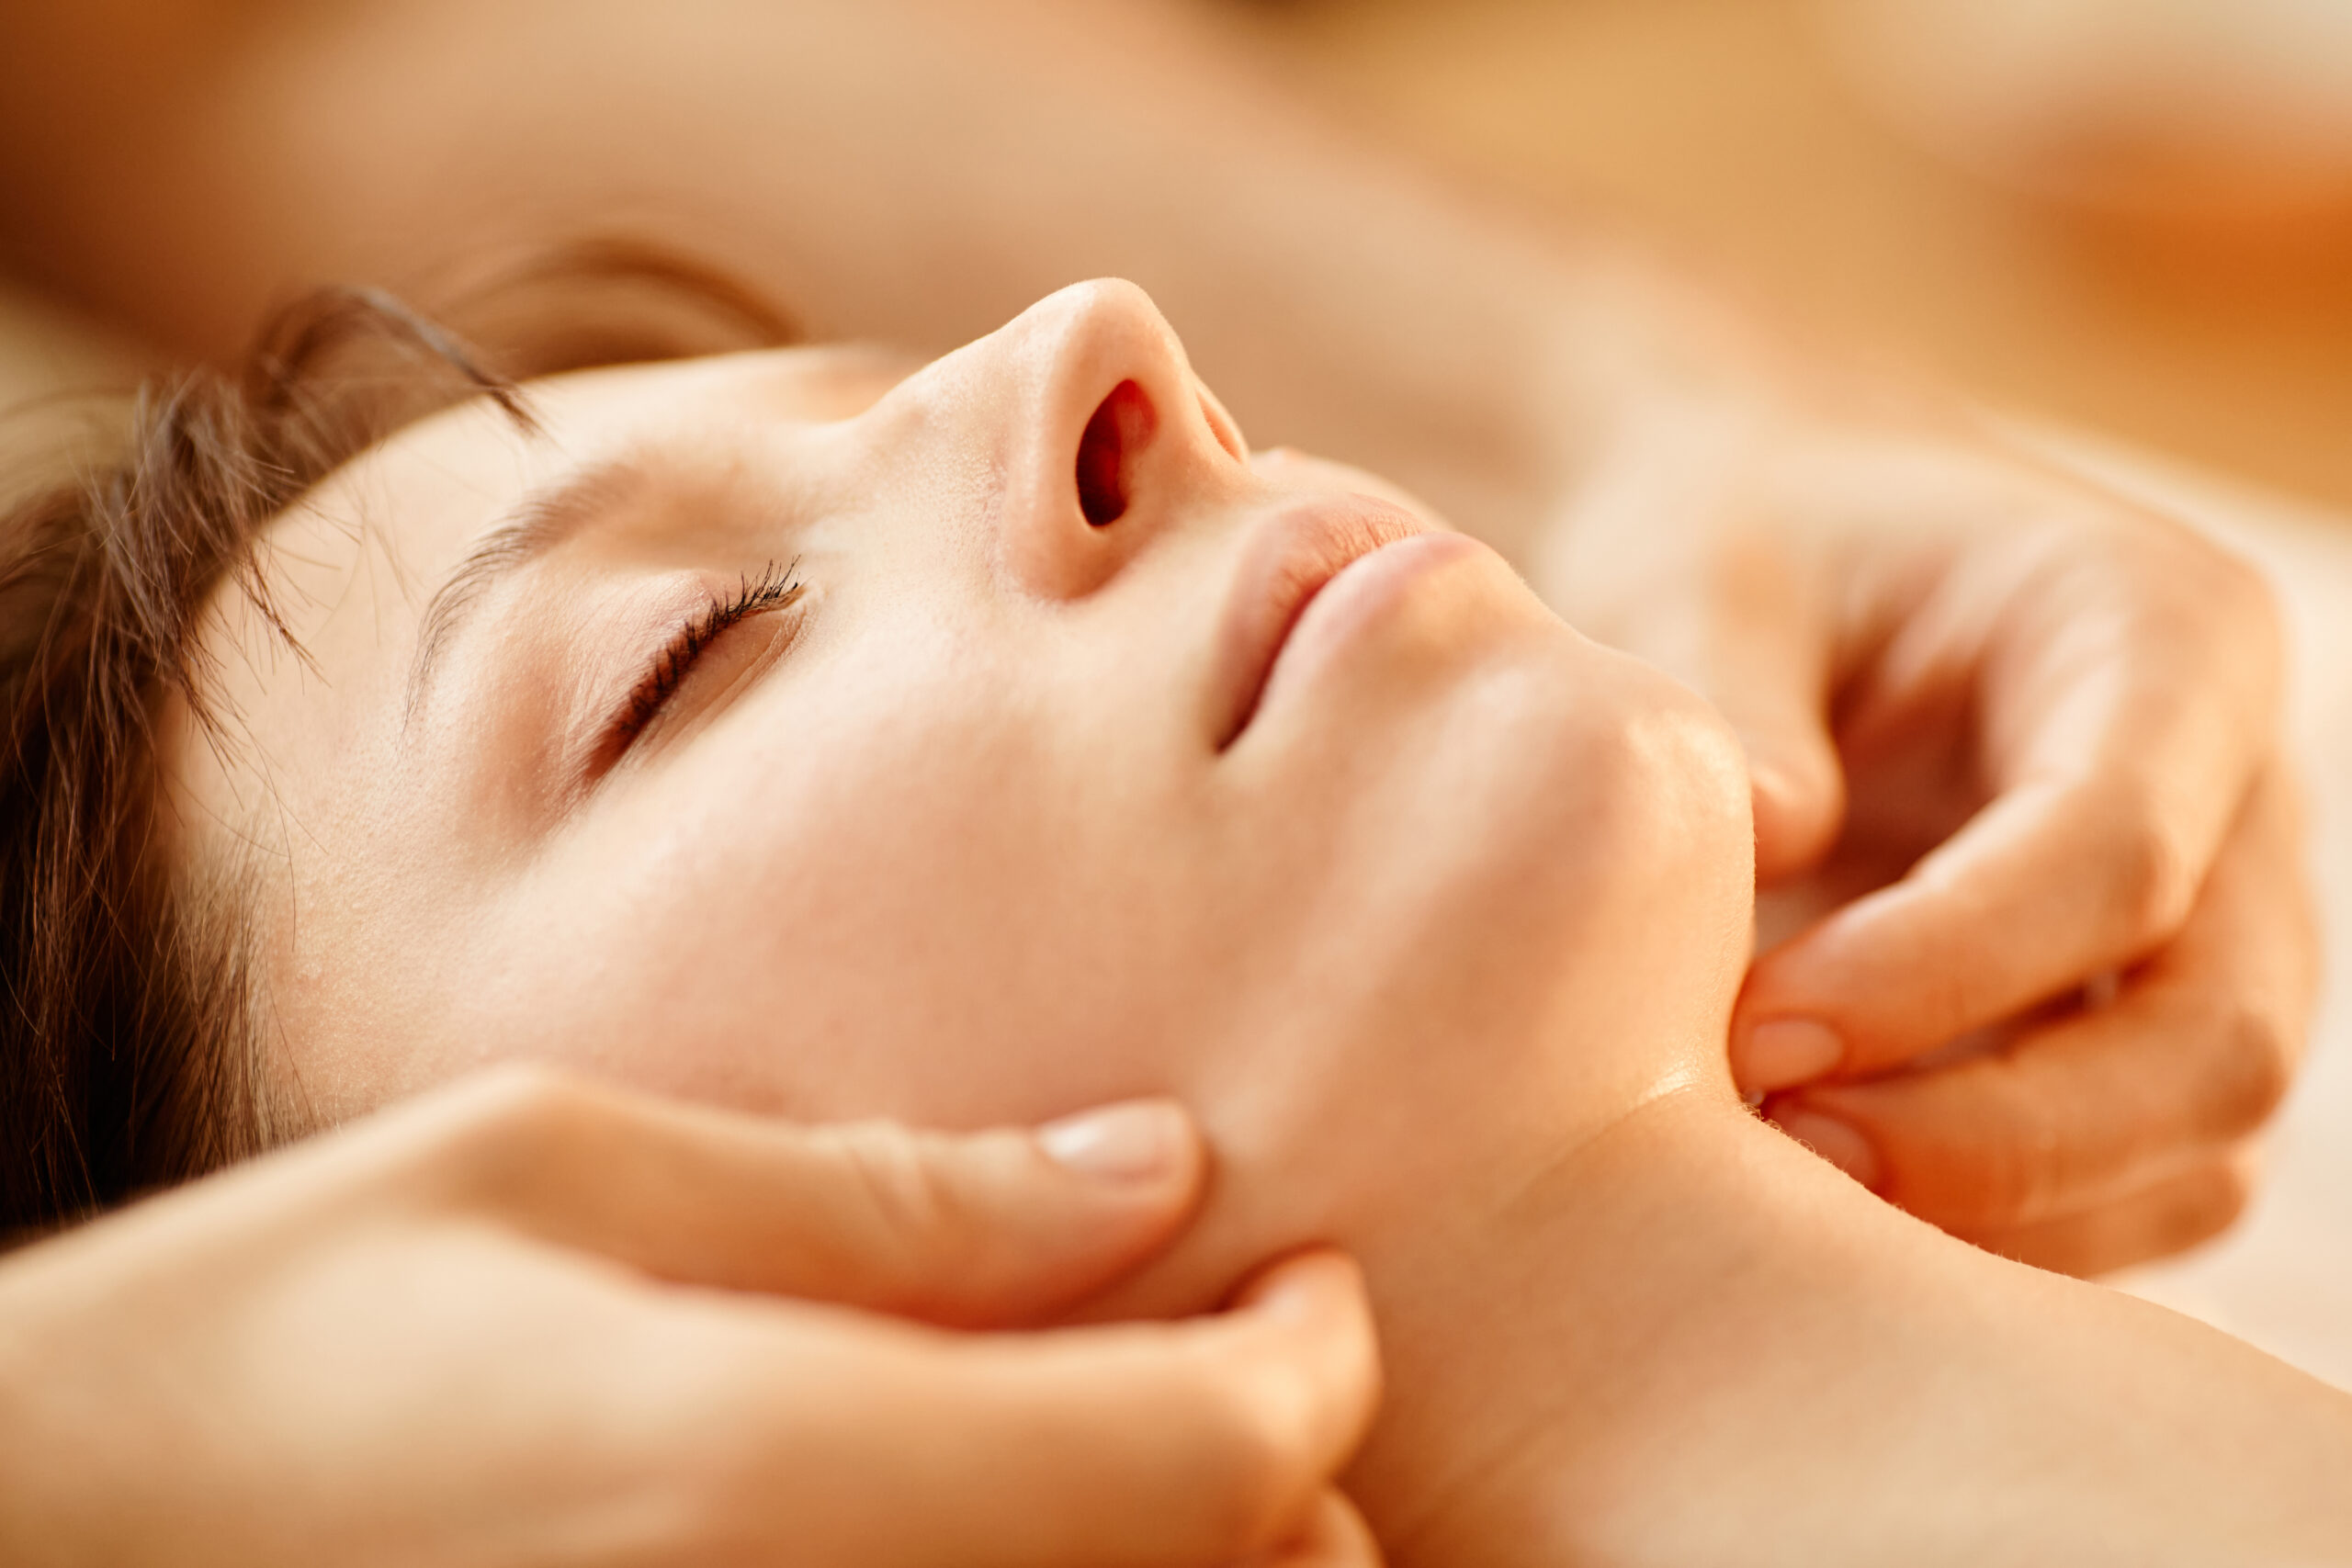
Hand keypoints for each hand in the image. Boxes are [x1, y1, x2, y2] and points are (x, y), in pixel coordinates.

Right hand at [0, 1067, 1381, 1566]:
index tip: (1306, 1272)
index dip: (1313, 1357)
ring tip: (1108, 1437)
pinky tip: (977, 1517)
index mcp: (783, 1477)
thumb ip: (880, 1195)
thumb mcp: (550, 1177)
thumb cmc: (241, 1348)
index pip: (1216, 1458)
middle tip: (1212, 1352)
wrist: (20, 1556)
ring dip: (1186, 1560)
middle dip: (1275, 1481)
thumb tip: (1152, 1168)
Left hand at [1540, 382, 2316, 1274]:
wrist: (1776, 559)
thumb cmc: (1747, 541)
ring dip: (2003, 1209)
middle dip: (2003, 1136)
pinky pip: (2131, 1183)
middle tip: (1778, 1148)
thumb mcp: (1707, 567)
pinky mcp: (2143, 1027)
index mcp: (2165, 639)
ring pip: (2197, 1143)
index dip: (1947, 971)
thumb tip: (1770, 844)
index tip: (1759, 1033)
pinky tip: (1821, 1211)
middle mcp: (2237, 798)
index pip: (2120, 851)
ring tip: (1778, 1195)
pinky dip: (1996, 1228)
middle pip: (2216, 1038)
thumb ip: (1729, 698)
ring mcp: (2216, 929)